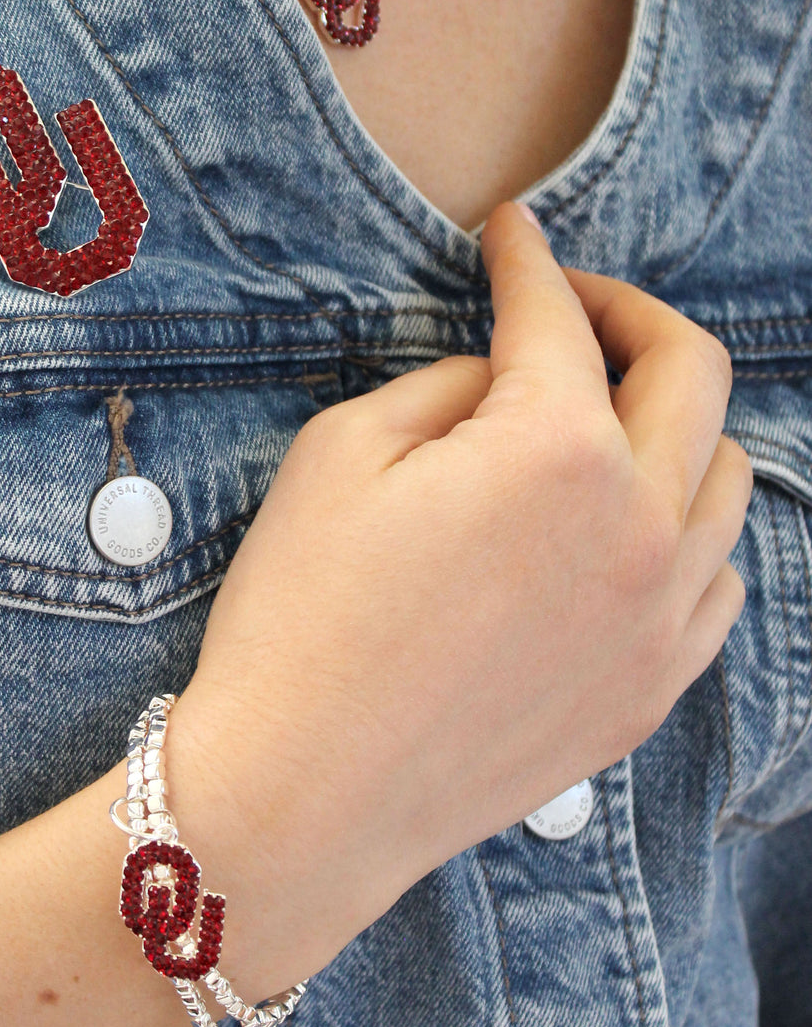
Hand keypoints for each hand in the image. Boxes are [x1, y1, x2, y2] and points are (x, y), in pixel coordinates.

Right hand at [169, 200, 752, 991]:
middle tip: (575, 303)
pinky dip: (688, 532)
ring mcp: (659, 620)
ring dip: (675, 423)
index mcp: (555, 450)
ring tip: (613, 417)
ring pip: (726, 481)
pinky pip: (717, 586)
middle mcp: (640, 526)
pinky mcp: (648, 693)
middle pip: (690, 375)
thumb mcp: (340, 457)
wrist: (302, 793)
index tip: (513, 233)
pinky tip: (636, 530)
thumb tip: (500, 382)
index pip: (557, 320)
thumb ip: (444, 390)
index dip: (528, 260)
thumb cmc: (300, 619)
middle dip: (631, 313)